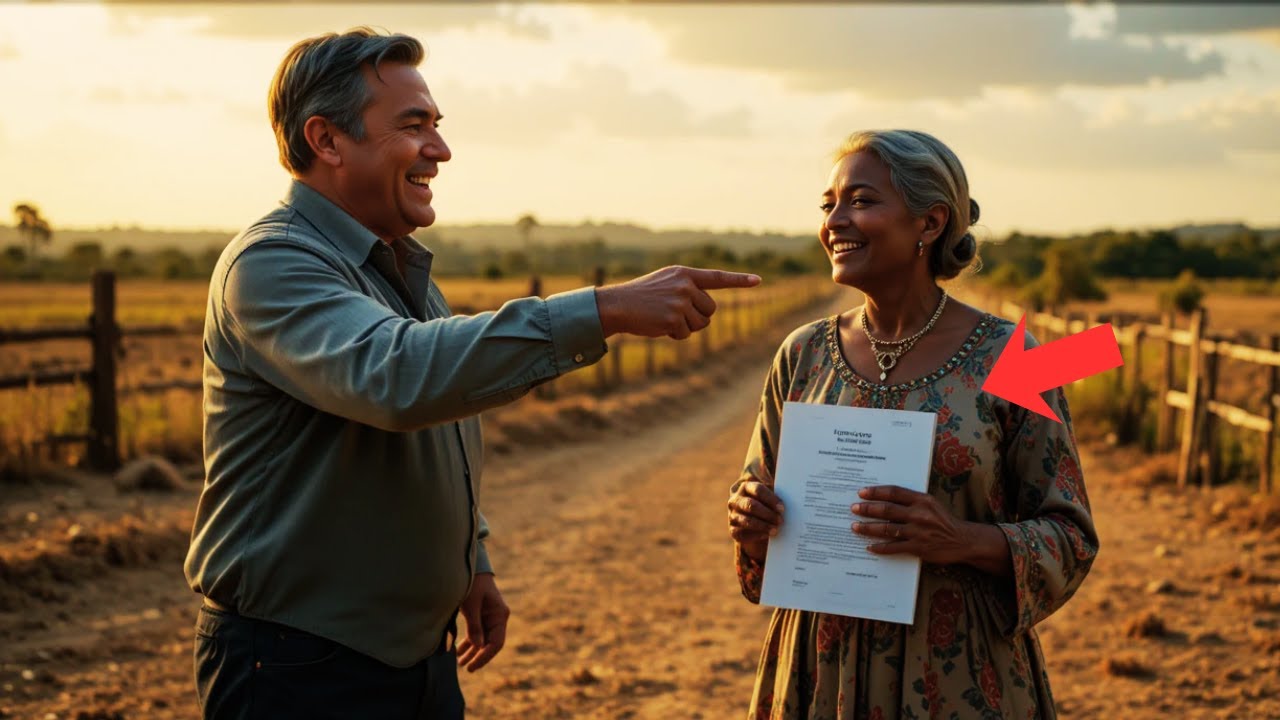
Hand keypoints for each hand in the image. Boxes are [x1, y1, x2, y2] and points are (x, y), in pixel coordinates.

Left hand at [457, 572, 509, 671]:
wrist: (469, 567)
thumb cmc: (472, 583)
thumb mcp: (472, 604)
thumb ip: (474, 626)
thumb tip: (477, 646)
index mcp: (500, 615)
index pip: (496, 642)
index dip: (485, 656)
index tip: (473, 666)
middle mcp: (497, 618)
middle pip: (490, 643)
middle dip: (478, 656)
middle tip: (466, 668)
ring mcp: (489, 617)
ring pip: (482, 640)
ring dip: (472, 651)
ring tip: (460, 663)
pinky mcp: (480, 615)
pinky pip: (476, 633)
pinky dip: (468, 642)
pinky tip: (458, 651)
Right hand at [594, 266, 760, 339]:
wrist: (618, 304)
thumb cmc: (642, 296)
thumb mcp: (666, 283)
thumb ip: (688, 288)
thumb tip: (708, 310)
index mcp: (685, 273)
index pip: (718, 277)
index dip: (739, 280)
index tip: (758, 280)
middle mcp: (685, 285)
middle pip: (711, 309)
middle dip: (697, 316)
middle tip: (675, 313)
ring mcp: (680, 301)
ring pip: (701, 324)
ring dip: (687, 326)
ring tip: (665, 317)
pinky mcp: (674, 318)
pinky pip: (686, 334)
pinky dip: (675, 334)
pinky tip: (659, 325)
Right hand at [727, 480, 783, 562]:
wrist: (752, 519)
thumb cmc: (766, 505)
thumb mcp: (769, 498)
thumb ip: (776, 497)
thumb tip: (795, 500)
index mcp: (745, 487)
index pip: (758, 490)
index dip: (771, 499)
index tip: (783, 508)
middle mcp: (735, 500)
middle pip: (751, 505)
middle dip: (768, 514)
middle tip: (781, 520)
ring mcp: (732, 515)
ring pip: (747, 521)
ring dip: (763, 526)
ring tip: (776, 529)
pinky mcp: (733, 530)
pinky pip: (743, 534)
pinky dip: (756, 535)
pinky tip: (767, 535)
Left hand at [850, 486, 1010, 575]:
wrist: (962, 540)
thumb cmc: (943, 520)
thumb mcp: (930, 504)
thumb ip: (911, 500)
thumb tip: (885, 498)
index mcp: (922, 500)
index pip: (894, 492)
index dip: (876, 492)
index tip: (861, 492)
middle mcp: (919, 514)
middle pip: (887, 510)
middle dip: (867, 509)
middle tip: (853, 508)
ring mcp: (918, 532)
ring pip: (887, 529)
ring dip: (868, 528)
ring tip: (855, 527)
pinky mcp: (918, 548)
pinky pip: (894, 547)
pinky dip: (880, 547)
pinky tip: (870, 547)